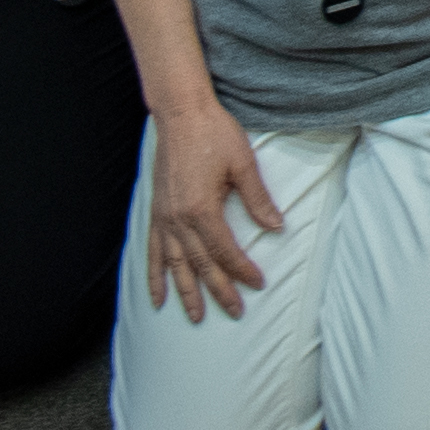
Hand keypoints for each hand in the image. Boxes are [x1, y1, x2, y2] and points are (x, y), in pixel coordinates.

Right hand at [140, 99, 286, 317]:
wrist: (181, 113)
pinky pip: (152, 251)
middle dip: (218, 291)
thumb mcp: (243, 164)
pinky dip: (154, 275)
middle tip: (235, 312)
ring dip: (185, 292)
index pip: (225, 251)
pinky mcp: (156, 211)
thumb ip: (258, 199)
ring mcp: (164, 217)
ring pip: (175, 264)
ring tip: (195, 316)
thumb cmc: (214, 134)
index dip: (242, 270)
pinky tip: (156, 295)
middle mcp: (179, 219)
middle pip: (201, 264)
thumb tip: (276, 227)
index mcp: (202, 209)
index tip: (258, 283)